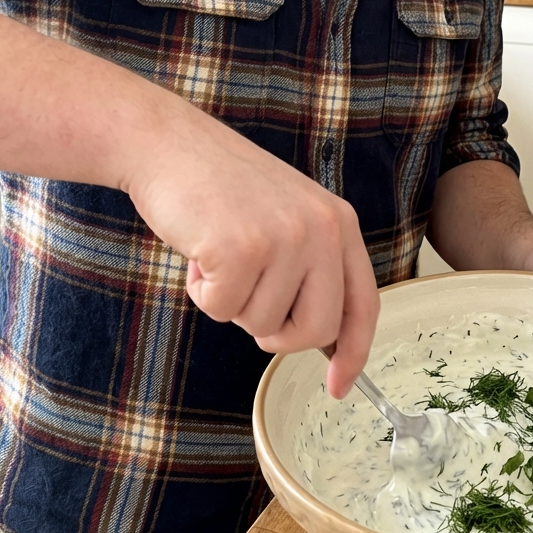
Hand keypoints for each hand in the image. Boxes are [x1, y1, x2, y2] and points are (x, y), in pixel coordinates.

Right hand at [125, 104, 379, 397]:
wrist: (169, 145)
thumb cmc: (222, 189)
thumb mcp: (287, 219)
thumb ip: (311, 271)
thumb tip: (328, 344)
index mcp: (339, 222)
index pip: (363, 304)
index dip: (354, 352)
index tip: (339, 387)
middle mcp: (321, 229)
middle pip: (316, 329)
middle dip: (277, 333)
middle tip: (248, 297)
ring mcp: (283, 238)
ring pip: (261, 324)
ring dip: (230, 301)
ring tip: (219, 252)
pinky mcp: (241, 248)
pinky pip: (221, 309)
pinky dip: (202, 292)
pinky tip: (199, 250)